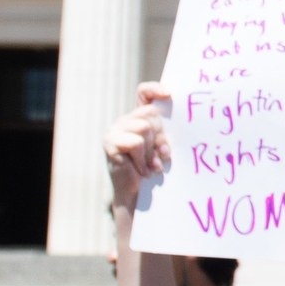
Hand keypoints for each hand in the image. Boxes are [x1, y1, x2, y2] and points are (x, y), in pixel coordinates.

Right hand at [106, 84, 171, 208]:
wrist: (136, 196)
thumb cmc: (152, 170)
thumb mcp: (161, 148)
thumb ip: (163, 134)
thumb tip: (174, 130)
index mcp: (139, 118)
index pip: (144, 93)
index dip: (155, 89)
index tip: (169, 94)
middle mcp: (125, 121)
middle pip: (150, 113)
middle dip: (160, 136)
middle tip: (162, 156)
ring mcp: (115, 131)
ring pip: (144, 128)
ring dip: (152, 151)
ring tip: (151, 166)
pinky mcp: (110, 143)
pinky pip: (136, 143)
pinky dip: (142, 159)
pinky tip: (142, 171)